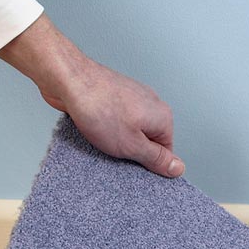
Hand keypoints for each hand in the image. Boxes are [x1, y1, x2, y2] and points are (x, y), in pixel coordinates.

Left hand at [0, 14, 184, 177]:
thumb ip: (157, 159)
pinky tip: (95, 128)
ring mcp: (133, 97)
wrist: (69, 80)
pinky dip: (107, 127)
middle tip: (116, 152)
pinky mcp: (115, 95)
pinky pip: (116, 120)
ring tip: (102, 137)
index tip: (133, 165)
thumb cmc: (98, 108)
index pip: (166, 152)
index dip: (148, 163)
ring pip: (130, 130)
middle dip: (132, 150)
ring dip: (117, 138)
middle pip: (148, 140)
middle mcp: (151, 103)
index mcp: (162, 116)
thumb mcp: (132, 145)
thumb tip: (178, 168)